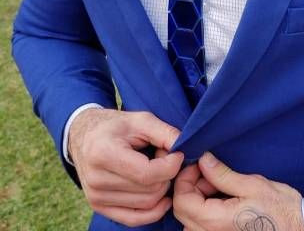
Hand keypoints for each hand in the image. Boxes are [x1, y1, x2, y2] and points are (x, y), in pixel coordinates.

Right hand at [68, 108, 183, 226]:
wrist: (84, 135)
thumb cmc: (115, 125)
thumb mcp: (140, 120)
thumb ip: (165, 133)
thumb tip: (184, 149)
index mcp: (104, 154)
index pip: (147, 173)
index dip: (170, 165)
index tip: (178, 153)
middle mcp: (97, 180)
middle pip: (149, 190)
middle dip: (166, 174)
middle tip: (164, 156)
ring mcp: (96, 197)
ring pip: (147, 204)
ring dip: (161, 187)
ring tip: (155, 167)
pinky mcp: (99, 207)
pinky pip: (134, 219)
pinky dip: (154, 210)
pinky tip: (163, 196)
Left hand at [173, 152, 303, 230]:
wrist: (301, 230)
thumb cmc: (281, 209)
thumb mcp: (252, 185)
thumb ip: (222, 175)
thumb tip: (203, 160)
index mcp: (215, 222)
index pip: (182, 200)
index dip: (185, 178)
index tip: (198, 164)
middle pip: (182, 210)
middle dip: (191, 186)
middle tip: (209, 171)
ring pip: (190, 219)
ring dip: (198, 198)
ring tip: (219, 184)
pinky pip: (202, 226)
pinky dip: (206, 209)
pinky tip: (222, 198)